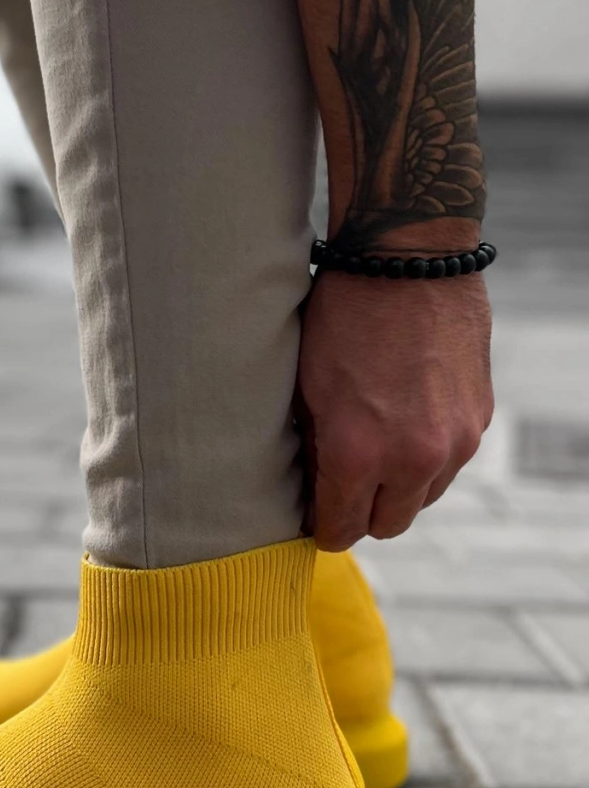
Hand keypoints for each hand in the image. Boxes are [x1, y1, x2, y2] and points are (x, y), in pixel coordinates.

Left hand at [295, 272, 493, 549]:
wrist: (409, 256)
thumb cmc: (343, 314)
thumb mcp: (307, 385)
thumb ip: (316, 449)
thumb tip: (316, 487)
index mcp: (358, 454)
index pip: (341, 530)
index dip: (322, 528)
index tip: (313, 516)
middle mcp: (412, 458)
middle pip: (387, 526)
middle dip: (362, 513)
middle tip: (341, 487)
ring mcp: (455, 440)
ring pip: (423, 497)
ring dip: (399, 486)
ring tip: (375, 447)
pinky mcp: (479, 417)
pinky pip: (450, 461)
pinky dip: (428, 454)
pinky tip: (405, 419)